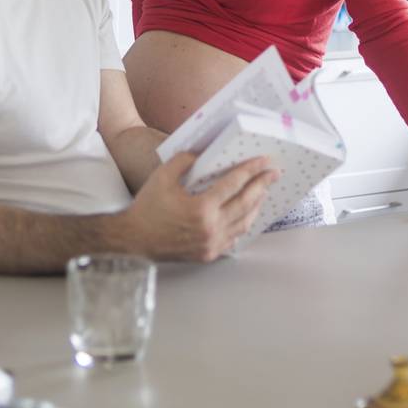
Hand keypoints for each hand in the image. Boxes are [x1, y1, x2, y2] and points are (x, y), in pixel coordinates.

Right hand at [120, 152, 278, 261]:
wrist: (134, 240)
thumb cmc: (147, 208)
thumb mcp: (162, 177)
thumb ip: (185, 161)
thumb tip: (204, 154)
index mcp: (200, 208)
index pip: (233, 184)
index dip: (250, 170)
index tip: (263, 161)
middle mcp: (210, 228)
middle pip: (245, 203)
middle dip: (262, 185)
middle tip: (273, 173)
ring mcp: (211, 244)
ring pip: (244, 222)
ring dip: (256, 205)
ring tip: (263, 191)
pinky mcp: (209, 253)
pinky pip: (234, 237)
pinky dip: (244, 223)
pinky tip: (247, 213)